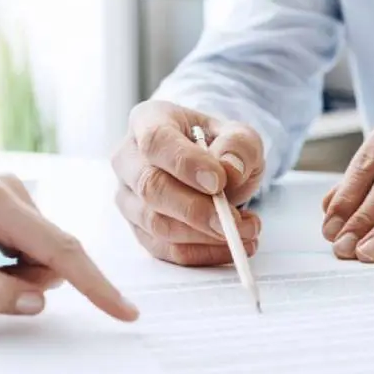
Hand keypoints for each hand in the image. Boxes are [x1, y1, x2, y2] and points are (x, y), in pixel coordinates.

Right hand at [112, 100, 264, 265]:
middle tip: (234, 221)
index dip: (185, 164)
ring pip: (155, 223)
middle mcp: (128, 159)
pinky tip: (232, 245)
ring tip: (245, 231)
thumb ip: (239, 147)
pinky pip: (165, 249)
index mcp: (149, 121)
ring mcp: (128, 196)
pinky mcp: (139, 229)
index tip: (218, 182)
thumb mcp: (240, 136)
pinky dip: (201, 253)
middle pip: (151, 188)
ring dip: (203, 235)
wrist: (211, 166)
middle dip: (196, 210)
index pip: (156, 141)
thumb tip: (229, 170)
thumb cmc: (219, 146)